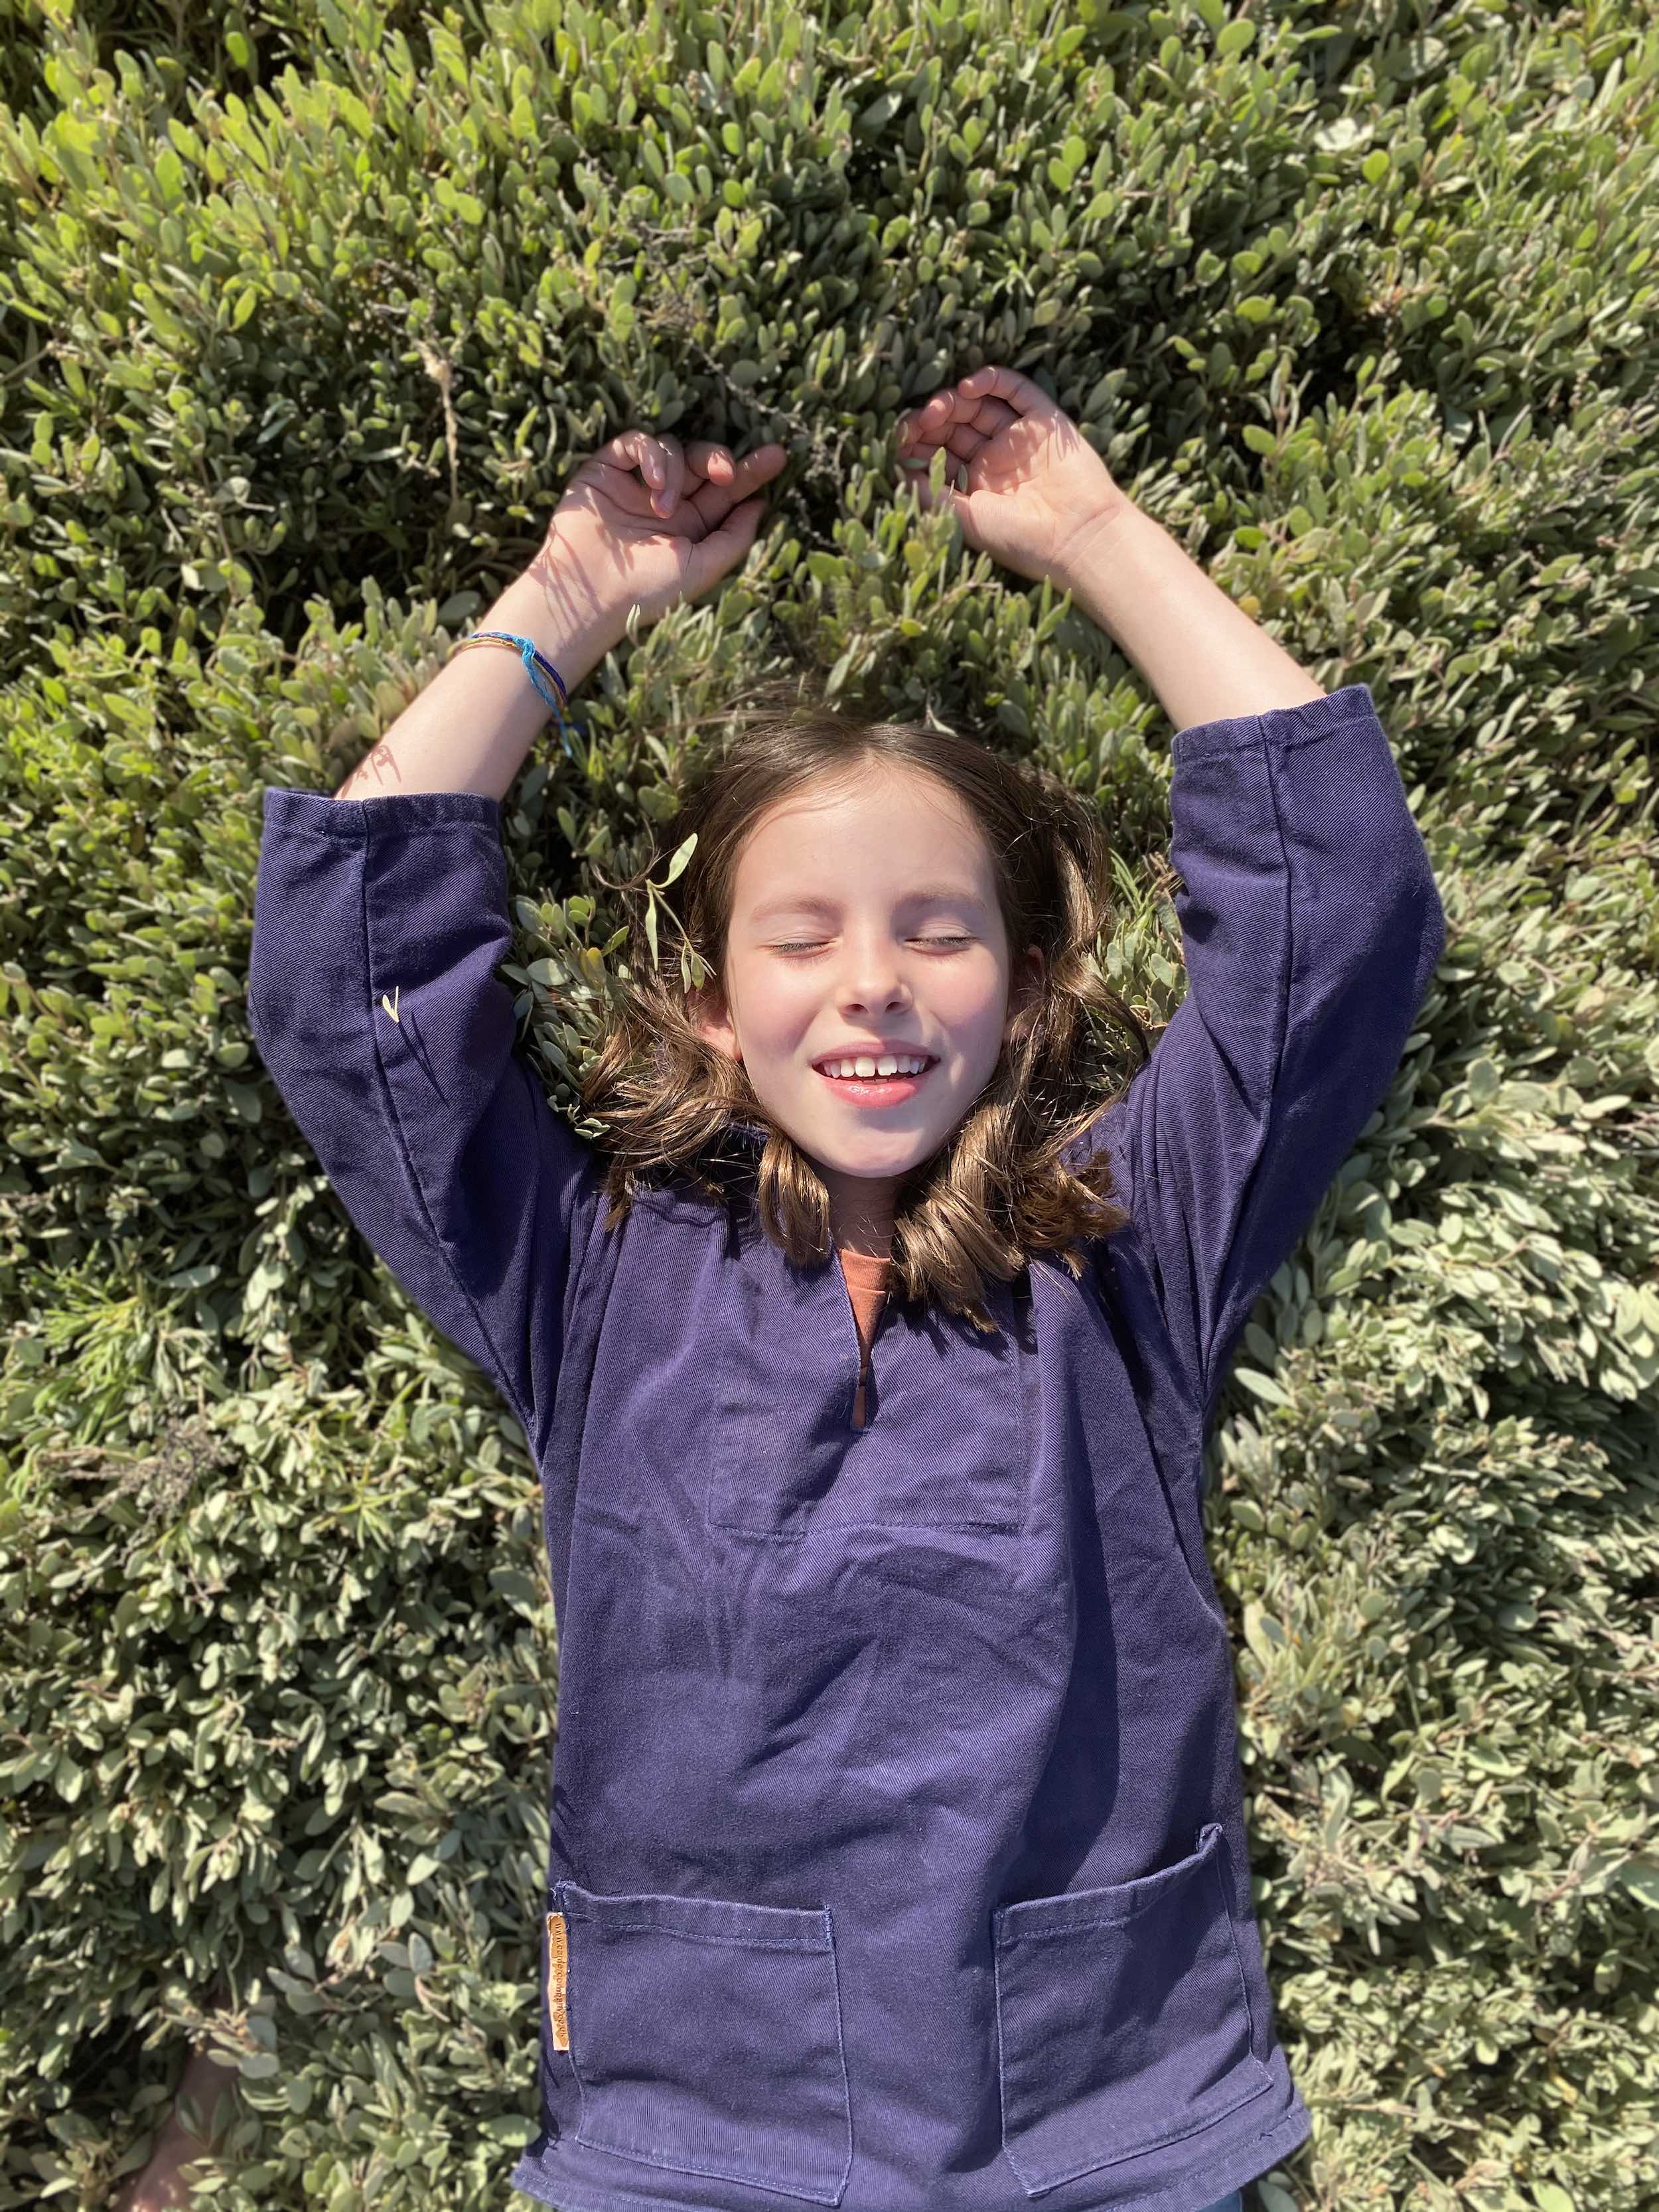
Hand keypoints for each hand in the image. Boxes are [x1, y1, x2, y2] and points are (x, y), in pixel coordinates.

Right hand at [532, 429, 787, 634]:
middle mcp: (667, 500)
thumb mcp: (703, 568)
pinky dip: (650, 456)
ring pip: (672, 449)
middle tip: (727, 472)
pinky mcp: (606, 469)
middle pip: (703, 461)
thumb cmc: (648, 591)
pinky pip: (635, 442)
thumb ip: (734, 536)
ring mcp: (636, 483)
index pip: (726, 489)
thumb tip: (761, 504)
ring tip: (664, 509)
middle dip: (720, 460)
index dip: (752, 471)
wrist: (590, 594)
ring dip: (677, 472)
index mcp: (692, 524)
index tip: (778, 456)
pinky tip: (653, 484)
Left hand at [894, 366, 1133, 592]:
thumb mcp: (964, 519)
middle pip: (954, 427)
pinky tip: (970, 386)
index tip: (901, 439)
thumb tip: (894, 469)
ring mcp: (1020, 439)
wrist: (1079, 537)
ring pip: (979, 406)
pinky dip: (992, 380)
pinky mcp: (1046, 422)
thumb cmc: (1020, 539)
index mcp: (973, 487)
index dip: (916, 442)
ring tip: (942, 406)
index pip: (937, 453)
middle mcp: (995, 461)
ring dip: (955, 400)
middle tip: (922, 420)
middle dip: (933, 420)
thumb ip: (929, 492)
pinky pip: (1016, 390)